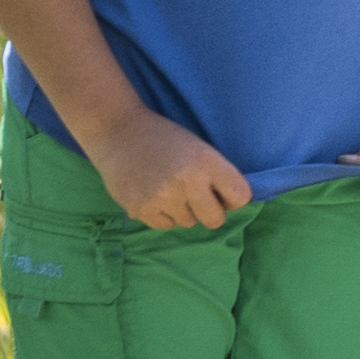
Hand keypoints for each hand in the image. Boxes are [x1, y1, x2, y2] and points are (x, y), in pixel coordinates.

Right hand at [77, 105, 252, 233]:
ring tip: (168, 189)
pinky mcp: (140, 210)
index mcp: (207, 162)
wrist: (118, 132)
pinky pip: (165, 226)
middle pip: (215, 220)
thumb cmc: (164, 138)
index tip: (222, 193)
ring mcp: (162, 198)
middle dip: (210, 212)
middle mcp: (187, 181)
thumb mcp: (199, 148)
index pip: (240, 197)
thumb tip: (228, 206)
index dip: (232, 198)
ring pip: (188, 223)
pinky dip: (162, 215)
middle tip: (197, 198)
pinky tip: (153, 194)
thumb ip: (216, 175)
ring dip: (183, 211)